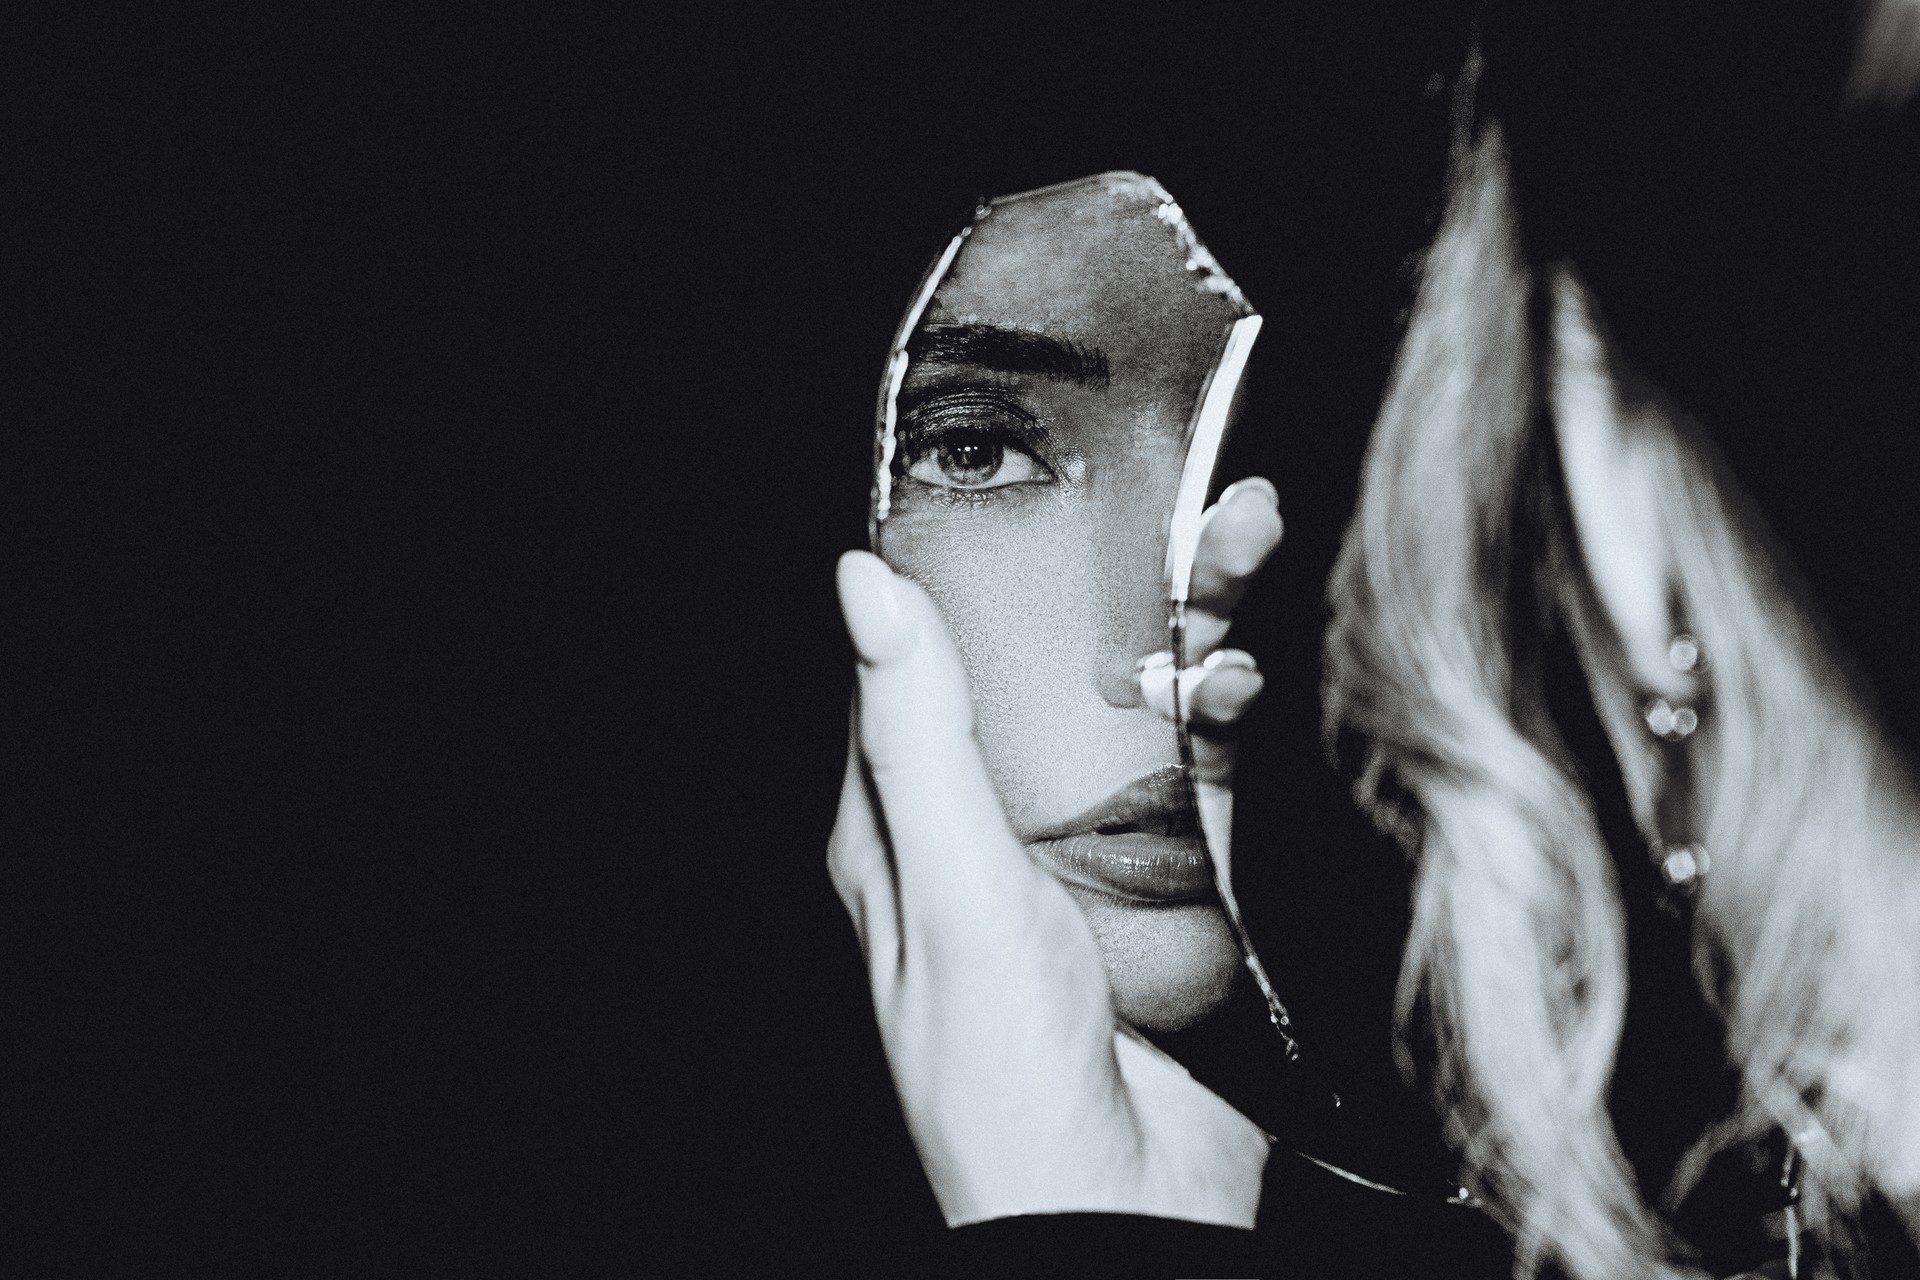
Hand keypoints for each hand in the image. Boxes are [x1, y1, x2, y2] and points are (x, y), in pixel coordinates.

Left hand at [825, 477, 1283, 1227]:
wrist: (1116, 1213)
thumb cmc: (997, 1073)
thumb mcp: (945, 885)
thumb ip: (914, 735)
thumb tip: (863, 586)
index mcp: (901, 820)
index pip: (925, 661)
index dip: (975, 565)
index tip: (1036, 474)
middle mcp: (989, 824)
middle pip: (1047, 667)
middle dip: (1114, 575)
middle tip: (1186, 492)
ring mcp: (1084, 852)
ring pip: (1133, 703)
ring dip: (1186, 620)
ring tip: (1242, 538)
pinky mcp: (1171, 886)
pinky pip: (1198, 773)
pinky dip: (1221, 711)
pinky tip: (1242, 672)